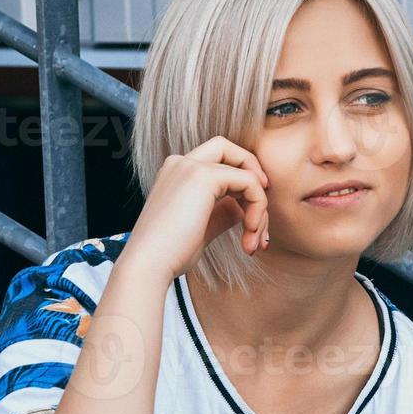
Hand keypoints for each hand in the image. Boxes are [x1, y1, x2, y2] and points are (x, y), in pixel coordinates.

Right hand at [123, 135, 270, 282]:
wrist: (149, 264)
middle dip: (254, 175)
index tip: (253, 213)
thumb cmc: (171, 254)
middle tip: (262, 213)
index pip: (218, 161)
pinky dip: (258, 207)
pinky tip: (250, 233)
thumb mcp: (203, 227)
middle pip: (229, 149)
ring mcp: (190, 166)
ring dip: (260, 205)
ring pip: (245, 170)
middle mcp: (181, 163)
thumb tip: (245, 208)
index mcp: (177, 173)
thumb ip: (223, 212)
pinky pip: (249, 182)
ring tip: (255, 239)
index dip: (241, 179)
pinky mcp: (203, 177)